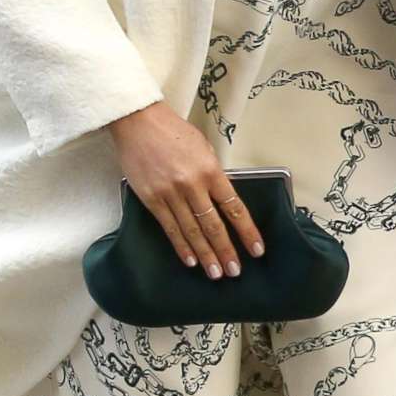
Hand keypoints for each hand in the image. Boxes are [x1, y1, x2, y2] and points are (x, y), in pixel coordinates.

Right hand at [107, 102, 265, 280]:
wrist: (139, 122)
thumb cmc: (174, 132)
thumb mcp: (204, 148)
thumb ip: (215, 174)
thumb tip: (223, 199)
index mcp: (210, 170)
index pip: (234, 208)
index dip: (247, 231)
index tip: (256, 249)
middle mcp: (192, 185)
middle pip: (214, 225)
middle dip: (226, 251)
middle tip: (235, 271)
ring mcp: (170, 194)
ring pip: (192, 232)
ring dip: (205, 255)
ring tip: (215, 273)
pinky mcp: (151, 199)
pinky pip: (169, 228)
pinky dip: (181, 246)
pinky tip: (190, 260)